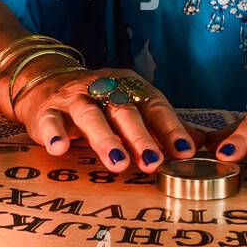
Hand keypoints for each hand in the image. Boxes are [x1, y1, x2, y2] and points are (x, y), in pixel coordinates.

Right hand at [12, 67, 204, 172]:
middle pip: (124, 111)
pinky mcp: (45, 111)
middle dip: (140, 137)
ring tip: (119, 164)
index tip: (185, 151)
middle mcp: (102, 88)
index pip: (153, 104)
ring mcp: (73, 99)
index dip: (169, 127)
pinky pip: (49, 121)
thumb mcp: (130, 107)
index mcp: (128, 86)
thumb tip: (202, 143)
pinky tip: (59, 148)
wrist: (44, 82)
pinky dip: (54, 134)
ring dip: (105, 139)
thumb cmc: (97, 102)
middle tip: (154, 162)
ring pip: (90, 116)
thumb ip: (162, 125)